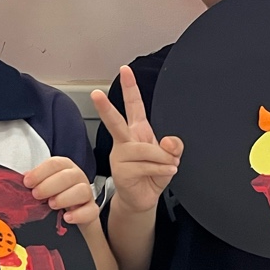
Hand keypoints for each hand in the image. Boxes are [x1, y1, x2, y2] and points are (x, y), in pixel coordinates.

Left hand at [24, 156, 98, 227]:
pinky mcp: (92, 209)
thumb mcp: (45, 185)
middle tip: (37, 195)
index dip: (40, 172)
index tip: (28, 182)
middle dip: (49, 185)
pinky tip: (67, 217)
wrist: (75, 212)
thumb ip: (36, 181)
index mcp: (65, 167)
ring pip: (81, 191)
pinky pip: (90, 210)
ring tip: (52, 205)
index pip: (54, 164)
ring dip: (64, 198)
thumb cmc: (58, 194)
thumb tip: (23, 178)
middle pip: (67, 176)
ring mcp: (87, 193)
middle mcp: (77, 177)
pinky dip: (78, 214)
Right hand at [91, 65, 182, 215]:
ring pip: (144, 149)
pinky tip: (165, 172)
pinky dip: (161, 169)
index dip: (130, 87)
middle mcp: (125, 141)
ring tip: (169, 166)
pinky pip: (145, 165)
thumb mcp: (170, 159)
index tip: (125, 70)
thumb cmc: (152, 176)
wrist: (143, 200)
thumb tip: (170, 141)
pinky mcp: (122, 171)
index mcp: (137, 131)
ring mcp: (120, 156)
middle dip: (105, 107)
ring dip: (162, 158)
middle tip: (96, 95)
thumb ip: (173, 147)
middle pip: (115, 121)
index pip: (133, 105)